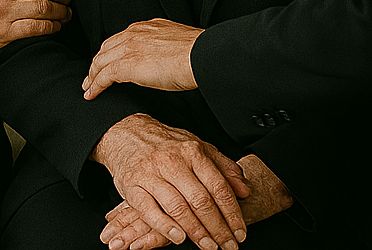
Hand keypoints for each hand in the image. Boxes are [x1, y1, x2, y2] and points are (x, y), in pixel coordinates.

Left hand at [84, 19, 201, 99]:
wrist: (203, 55)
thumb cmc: (198, 52)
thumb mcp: (175, 42)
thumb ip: (162, 47)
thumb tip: (163, 59)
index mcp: (145, 27)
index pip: (119, 39)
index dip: (109, 53)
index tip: (105, 63)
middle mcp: (134, 34)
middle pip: (105, 49)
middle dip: (95, 64)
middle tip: (90, 77)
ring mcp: (129, 48)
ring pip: (101, 62)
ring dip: (92, 76)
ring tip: (88, 88)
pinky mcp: (127, 65)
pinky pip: (104, 76)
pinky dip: (95, 85)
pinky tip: (92, 94)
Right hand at [101, 154, 291, 247]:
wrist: (126, 134)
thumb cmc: (166, 144)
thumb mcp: (198, 147)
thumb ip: (224, 167)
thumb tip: (244, 189)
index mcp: (192, 151)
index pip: (218, 186)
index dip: (232, 213)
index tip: (240, 232)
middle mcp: (172, 161)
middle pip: (200, 200)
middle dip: (217, 228)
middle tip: (227, 245)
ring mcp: (150, 174)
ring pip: (177, 207)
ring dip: (196, 231)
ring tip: (208, 246)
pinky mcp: (132, 186)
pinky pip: (149, 211)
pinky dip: (165, 227)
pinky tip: (179, 238)